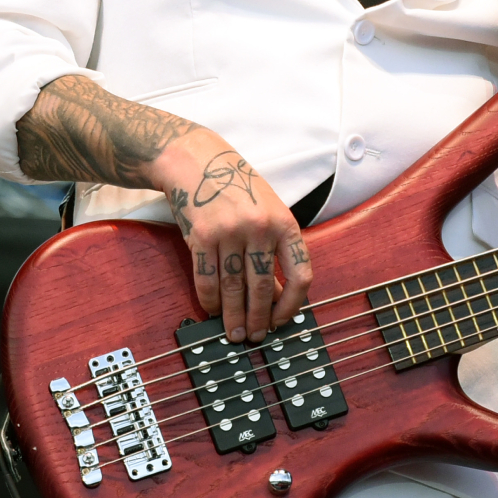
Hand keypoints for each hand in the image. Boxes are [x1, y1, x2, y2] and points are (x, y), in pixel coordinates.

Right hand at [149, 128, 312, 342]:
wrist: (197, 160)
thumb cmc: (237, 187)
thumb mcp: (268, 212)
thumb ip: (275, 251)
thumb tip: (278, 299)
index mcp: (285, 223)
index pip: (300, 274)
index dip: (292, 305)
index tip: (282, 321)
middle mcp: (260, 228)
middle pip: (263, 287)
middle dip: (258, 318)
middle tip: (254, 337)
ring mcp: (230, 232)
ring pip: (233, 288)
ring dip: (233, 316)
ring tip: (234, 333)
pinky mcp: (201, 236)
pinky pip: (207, 279)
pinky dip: (209, 300)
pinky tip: (212, 310)